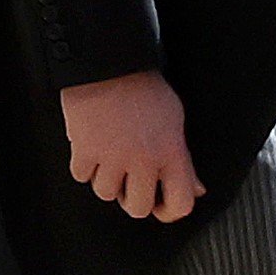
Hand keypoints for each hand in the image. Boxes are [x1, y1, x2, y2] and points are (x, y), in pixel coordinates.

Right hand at [60, 70, 204, 221]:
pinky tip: (89, 152)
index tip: (162, 207)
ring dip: (106, 182)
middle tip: (130, 184)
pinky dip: (83, 167)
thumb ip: (183, 158)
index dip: (171, 212)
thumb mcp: (174, 119)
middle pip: (138, 208)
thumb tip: (195, 187)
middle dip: (133, 199)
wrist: (107, 61)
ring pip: (106, 194)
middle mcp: (143, 161)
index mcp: (170, 153)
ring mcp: (111, 157)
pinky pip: (81, 176)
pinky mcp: (84, 148)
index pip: (180, 204)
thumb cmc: (142, 86)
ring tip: (108, 164)